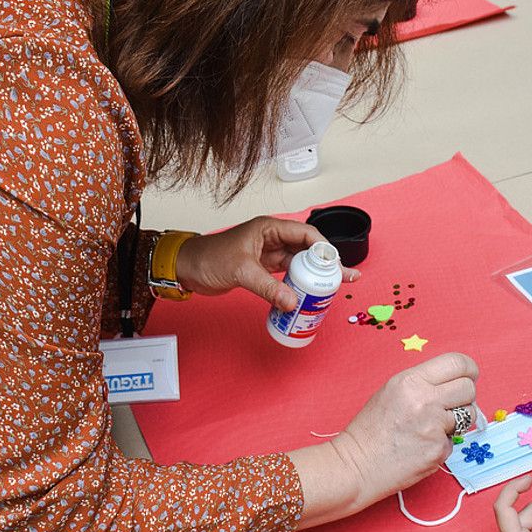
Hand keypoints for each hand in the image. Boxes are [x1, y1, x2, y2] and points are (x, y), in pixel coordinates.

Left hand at [173, 216, 359, 311]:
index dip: (324, 248)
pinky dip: (299, 286)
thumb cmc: (208, 258)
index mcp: (269, 228)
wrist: (186, 268)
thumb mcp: (241, 271)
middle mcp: (272, 238)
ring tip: (333, 289)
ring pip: (300, 264)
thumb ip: (268, 287)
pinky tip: (308, 295)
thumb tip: (293, 303)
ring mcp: (269, 254)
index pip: (306, 234)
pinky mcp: (264, 269)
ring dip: (314, 276)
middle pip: (308, 249)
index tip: (336, 265)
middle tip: (345, 278)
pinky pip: (288, 276)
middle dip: (326, 264)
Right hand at [309, 353, 477, 518]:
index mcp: (411, 381)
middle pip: (469, 388)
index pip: (457, 363)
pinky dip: (442, 443)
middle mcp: (425, 400)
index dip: (469, 369)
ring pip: (468, 415)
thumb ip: (424, 383)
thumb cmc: (371, 429)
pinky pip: (454, 440)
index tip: (469, 376)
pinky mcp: (438, 450)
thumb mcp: (392, 391)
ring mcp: (434, 427)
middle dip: (465, 396)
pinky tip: (421, 446)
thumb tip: (457, 382)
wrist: (357, 465)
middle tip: (452, 405)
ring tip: (430, 427)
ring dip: (456, 420)